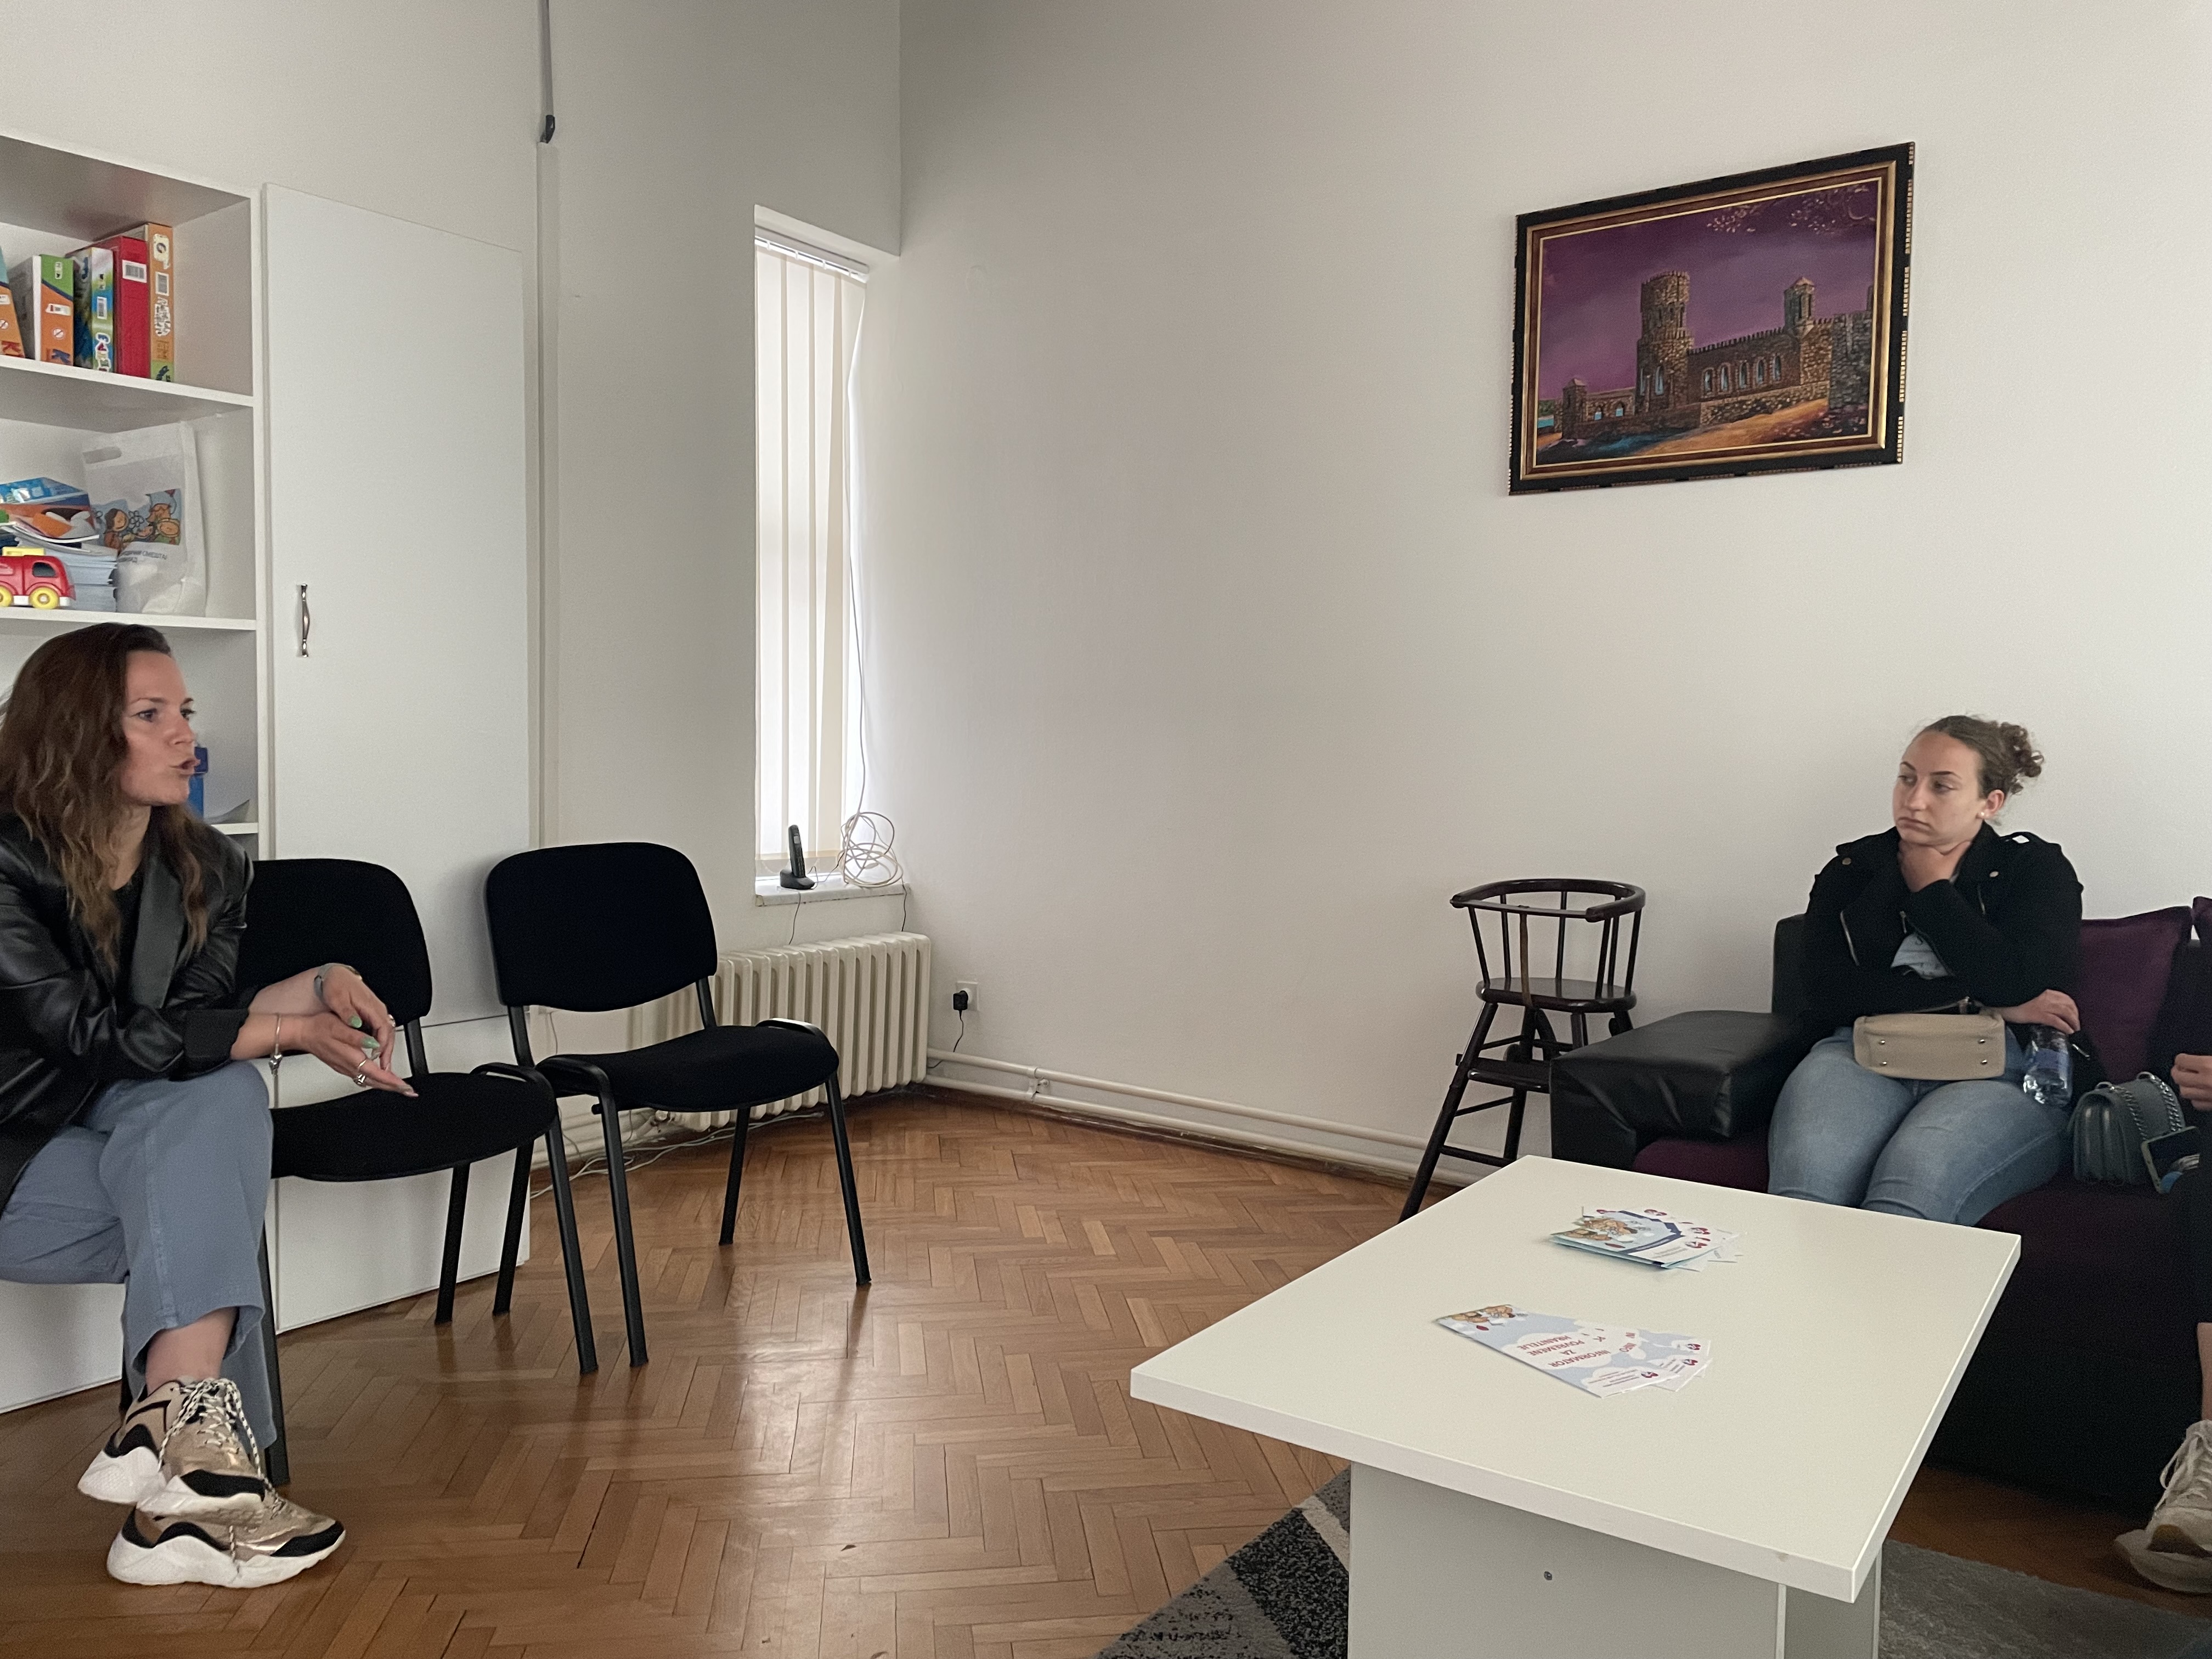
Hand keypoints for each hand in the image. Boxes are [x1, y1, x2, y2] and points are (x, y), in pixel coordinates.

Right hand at [293, 1010, 414, 1093]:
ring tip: (398, 1085)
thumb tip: (373, 1044)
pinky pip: (361, 1077)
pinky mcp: (341, 1065)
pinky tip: (378, 1076)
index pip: (377, 1074)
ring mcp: (344, 1068)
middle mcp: (349, 1066)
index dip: (393, 1081)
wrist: (301, 1033)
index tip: (405, 1086)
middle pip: (375, 1082)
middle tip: (408, 1091)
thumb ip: (357, 1038)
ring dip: (384, 1084)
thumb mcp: (339, 1027)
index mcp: (351, 1057)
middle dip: (393, 1087)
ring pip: (368, 1081)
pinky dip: (373, 1079)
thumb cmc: (318, 1028)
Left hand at [315, 964, 399, 1073]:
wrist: (336, 975)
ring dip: (386, 1050)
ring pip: (386, 1034)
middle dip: (388, 1052)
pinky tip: (376, 1054)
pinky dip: (381, 1044)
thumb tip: (355, 1023)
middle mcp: (376, 1009)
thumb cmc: (337, 985)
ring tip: (383, 1066)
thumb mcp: (338, 998)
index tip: (379, 1058)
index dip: (383, 1045)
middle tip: (386, 1069)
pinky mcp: (371, 1014)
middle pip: (389, 1034)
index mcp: (370, 1006)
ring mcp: (375, 1012)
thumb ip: (347, 1012)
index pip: (383, 1028)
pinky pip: (381, 1031)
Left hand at [1898, 839, 1970, 891]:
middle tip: (1915, 841)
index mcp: (1919, 848)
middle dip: (1908, 841)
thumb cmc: (1938, 876)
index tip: (1917, 833)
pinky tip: (1910, 862)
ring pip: (1900, 851)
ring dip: (1904, 850)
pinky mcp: (1903, 872)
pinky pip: (1900, 862)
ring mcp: (1904, 863)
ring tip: (1912, 850)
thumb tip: (1967, 843)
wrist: (1929, 890)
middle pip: (1903, 842)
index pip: (1910, 836)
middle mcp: (1909, 854)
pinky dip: (1903, 860)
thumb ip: (1959, 850)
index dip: (1913, 834)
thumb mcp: (1951, 860)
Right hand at [1991, 989, 2080, 1033]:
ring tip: (2075, 1029)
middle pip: (2068, 1005)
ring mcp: (2043, 1006)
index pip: (2064, 997)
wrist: (1999, 998)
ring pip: (2066, 1012)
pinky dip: (2065, 1026)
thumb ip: (2032, 998)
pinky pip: (2057, 1021)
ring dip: (2074, 1021)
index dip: (2071, 1006)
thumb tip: (2034, 1005)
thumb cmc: (2008, 997)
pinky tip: (2068, 1032)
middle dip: (2075, 1014)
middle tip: (2076, 1023)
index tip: (2073, 1012)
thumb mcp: (2022, 995)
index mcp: (2042, 991)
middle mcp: (2046, 997)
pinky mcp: (2038, 1014)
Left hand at [2174, 1054, 2211, 1108]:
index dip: (2181, 1059)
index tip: (2183, 1059)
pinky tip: (2200, 1093)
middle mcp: (2206, 1081)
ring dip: (2185, 1086)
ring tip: (2190, 1082)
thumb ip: (2207, 1059)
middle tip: (2182, 1070)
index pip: (2181, 1060)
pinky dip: (2196, 1098)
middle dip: (2178, 1072)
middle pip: (2178, 1077)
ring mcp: (2209, 1095)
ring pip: (2184, 1092)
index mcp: (2208, 1065)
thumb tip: (2197, 1060)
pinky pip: (2197, 1104)